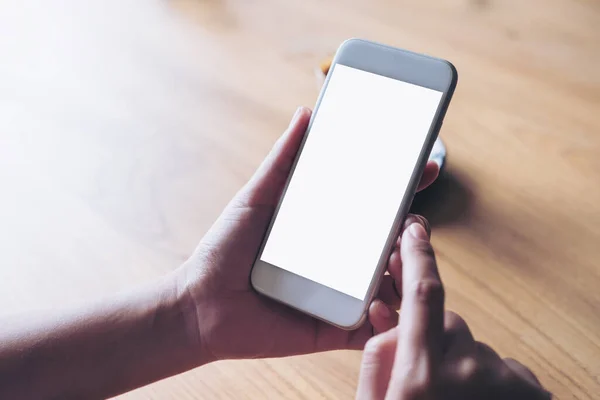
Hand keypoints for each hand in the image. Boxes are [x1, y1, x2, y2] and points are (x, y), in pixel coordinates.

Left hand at [179, 107, 439, 360]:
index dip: (401, 187)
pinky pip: (373, 325)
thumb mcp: (256, 198)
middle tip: (414, 218)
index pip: (373, 206)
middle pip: (390, 243)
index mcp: (326, 229)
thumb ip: (283, 160)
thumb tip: (305, 114)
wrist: (202, 305)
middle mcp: (340, 261)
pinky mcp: (337, 329)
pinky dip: (387, 314)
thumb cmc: (225, 250)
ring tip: (406, 254)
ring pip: (392, 283)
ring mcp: (342, 295)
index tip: (423, 165)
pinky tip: (384, 296)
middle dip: (412, 229)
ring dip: (408, 269)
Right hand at [356, 218, 550, 398]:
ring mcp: (504, 384)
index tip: (416, 230)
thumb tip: (387, 318)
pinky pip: (503, 365)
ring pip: (475, 345)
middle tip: (423, 372)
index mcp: (420, 379)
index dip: (417, 258)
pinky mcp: (531, 392)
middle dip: (434, 334)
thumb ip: (376, 359)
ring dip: (462, 361)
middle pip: (449, 320)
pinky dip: (489, 377)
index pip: (421, 297)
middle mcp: (467, 374)